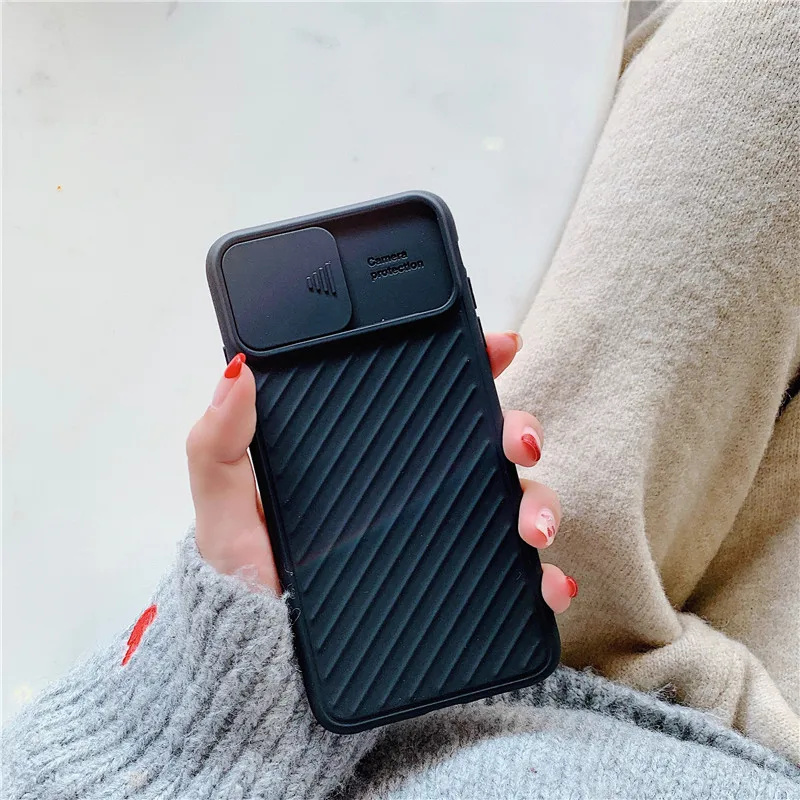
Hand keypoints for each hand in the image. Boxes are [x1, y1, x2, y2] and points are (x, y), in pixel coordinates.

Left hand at [186, 332, 576, 612]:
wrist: (262, 667)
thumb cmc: (243, 584)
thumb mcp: (222, 509)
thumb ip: (220, 443)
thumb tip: (239, 370)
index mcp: (368, 458)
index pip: (427, 398)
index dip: (468, 363)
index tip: (499, 346)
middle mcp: (414, 491)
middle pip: (486, 443)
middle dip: (520, 430)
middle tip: (519, 444)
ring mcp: (441, 539)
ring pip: (514, 501)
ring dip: (541, 502)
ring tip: (533, 527)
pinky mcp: (458, 591)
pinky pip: (517, 577)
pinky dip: (547, 577)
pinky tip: (550, 583)